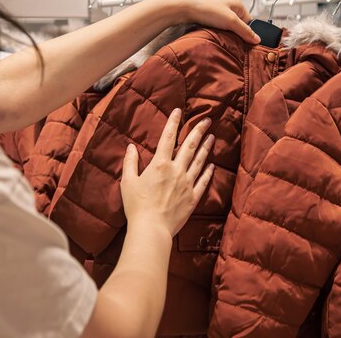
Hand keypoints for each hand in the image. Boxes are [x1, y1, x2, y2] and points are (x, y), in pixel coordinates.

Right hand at [120, 108, 214, 236]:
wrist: (152, 228)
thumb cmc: (136, 206)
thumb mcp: (128, 182)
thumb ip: (130, 162)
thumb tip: (131, 147)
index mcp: (160, 164)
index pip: (168, 138)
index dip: (173, 123)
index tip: (179, 111)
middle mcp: (176, 170)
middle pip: (189, 146)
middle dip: (198, 131)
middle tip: (207, 121)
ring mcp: (187, 184)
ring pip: (199, 161)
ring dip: (206, 148)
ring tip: (212, 137)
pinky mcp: (193, 197)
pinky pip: (203, 181)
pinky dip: (208, 171)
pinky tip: (212, 164)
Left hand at [158, 0, 260, 44]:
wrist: (184, 7)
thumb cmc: (205, 7)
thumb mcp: (230, 21)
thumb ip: (245, 31)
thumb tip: (256, 39)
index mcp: (237, 3)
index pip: (249, 21)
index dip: (248, 33)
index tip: (246, 43)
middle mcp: (229, 4)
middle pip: (238, 24)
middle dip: (236, 34)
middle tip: (233, 41)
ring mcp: (218, 10)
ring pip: (227, 26)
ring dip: (225, 33)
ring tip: (221, 36)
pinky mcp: (209, 15)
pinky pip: (218, 27)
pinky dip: (217, 31)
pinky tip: (213, 34)